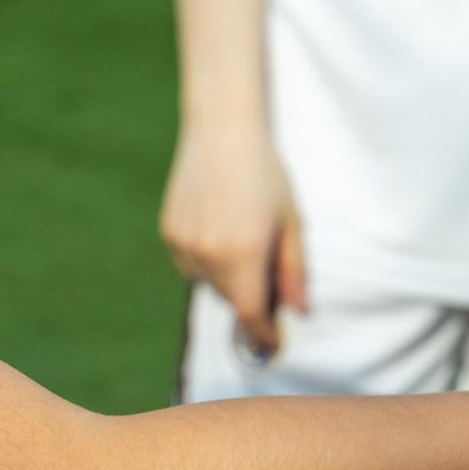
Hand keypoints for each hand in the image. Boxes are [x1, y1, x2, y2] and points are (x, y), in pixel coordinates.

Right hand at [159, 120, 304, 356]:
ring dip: (227, 278)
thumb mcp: (290, 221)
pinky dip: (206, 261)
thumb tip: (299, 310)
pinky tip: (219, 227)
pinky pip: (190, 264)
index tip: (271, 338)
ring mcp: (183, 242)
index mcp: (244, 251)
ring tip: (241, 237)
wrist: (221, 131)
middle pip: (230, 299)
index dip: (261, 332)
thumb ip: (294, 270)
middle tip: (267, 266)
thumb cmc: (265, 173)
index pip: (249, 312)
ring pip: (208, 283)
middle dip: (250, 296)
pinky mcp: (169, 231)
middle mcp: (209, 252)